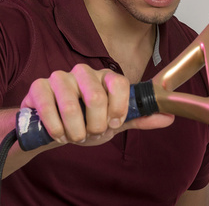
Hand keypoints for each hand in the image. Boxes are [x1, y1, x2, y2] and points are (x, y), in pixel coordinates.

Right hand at [20, 64, 173, 145]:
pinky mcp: (38, 87)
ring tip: (75, 136)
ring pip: (71, 104)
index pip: (120, 83)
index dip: (119, 108)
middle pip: (96, 96)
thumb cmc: (87, 120)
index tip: (114, 124)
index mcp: (105, 77)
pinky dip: (55, 127)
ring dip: (75, 130)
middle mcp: (83, 73)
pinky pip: (48, 106)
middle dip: (96, 125)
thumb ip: (139, 117)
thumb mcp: (114, 121)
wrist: (55, 128)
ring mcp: (60, 77)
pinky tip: (59, 134)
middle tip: (92, 133)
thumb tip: (169, 117)